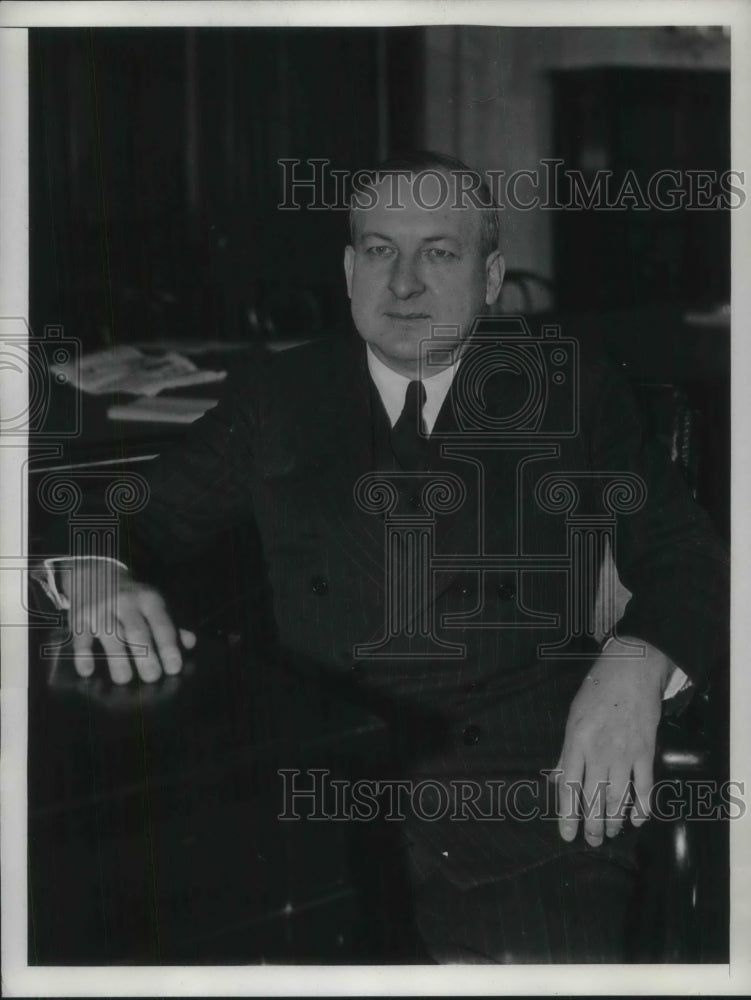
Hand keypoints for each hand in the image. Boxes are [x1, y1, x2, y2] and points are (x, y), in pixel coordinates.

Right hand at [62, 559, 195, 683]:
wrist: (94, 569)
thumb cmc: (131, 594)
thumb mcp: (153, 602)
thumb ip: (171, 624)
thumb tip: (190, 643)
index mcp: (149, 600)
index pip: (162, 624)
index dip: (168, 646)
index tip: (174, 668)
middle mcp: (126, 603)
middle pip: (137, 632)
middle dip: (145, 656)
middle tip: (152, 677)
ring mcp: (101, 609)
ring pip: (110, 635)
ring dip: (117, 659)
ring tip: (124, 680)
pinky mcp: (80, 616)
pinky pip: (81, 636)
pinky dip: (83, 654)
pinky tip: (87, 672)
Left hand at [555, 638, 671, 845]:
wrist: (630, 673)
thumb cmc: (596, 693)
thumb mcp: (572, 719)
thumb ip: (566, 753)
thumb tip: (559, 782)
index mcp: (576, 742)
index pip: (569, 787)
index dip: (567, 815)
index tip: (567, 836)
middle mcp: (599, 752)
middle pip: (594, 798)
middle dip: (592, 825)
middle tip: (591, 841)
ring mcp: (625, 753)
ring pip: (618, 798)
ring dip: (614, 820)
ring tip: (609, 834)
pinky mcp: (646, 752)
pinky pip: (645, 787)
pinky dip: (642, 808)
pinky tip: (638, 820)